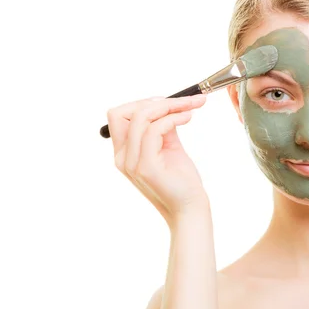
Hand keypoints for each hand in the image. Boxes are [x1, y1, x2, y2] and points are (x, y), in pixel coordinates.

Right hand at [107, 95, 208, 224]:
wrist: (190, 208)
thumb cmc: (181, 180)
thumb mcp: (169, 147)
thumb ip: (162, 127)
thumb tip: (167, 104)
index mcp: (124, 152)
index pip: (118, 115)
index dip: (142, 103)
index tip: (169, 102)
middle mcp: (122, 157)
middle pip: (123, 112)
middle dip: (154, 101)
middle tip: (183, 102)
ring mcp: (132, 163)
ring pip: (140, 117)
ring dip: (169, 106)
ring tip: (190, 108)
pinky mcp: (146, 168)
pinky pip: (154, 130)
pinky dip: (172, 118)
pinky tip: (188, 117)